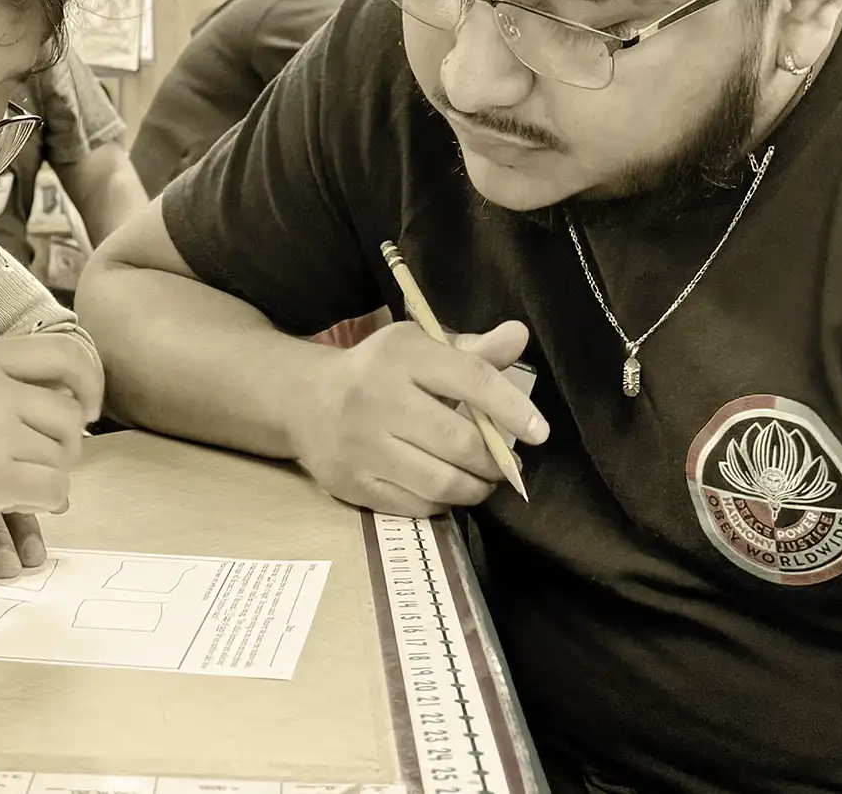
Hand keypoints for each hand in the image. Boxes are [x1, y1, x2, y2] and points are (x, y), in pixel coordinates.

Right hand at [0, 333, 102, 529]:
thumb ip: (4, 379)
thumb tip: (72, 399)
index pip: (64, 353)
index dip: (89, 381)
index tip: (87, 406)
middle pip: (67, 413)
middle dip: (65, 441)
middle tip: (41, 457)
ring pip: (62, 454)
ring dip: (49, 473)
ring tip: (17, 479)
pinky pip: (54, 489)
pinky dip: (47, 500)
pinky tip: (23, 499)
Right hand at [289, 320, 547, 516]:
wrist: (303, 400)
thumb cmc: (377, 371)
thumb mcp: (419, 348)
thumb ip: (472, 351)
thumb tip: (519, 336)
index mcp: (401, 354)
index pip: (470, 379)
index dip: (512, 408)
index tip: (539, 432)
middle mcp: (376, 397)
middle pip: (458, 440)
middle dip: (494, 460)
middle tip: (506, 464)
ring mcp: (361, 444)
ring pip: (439, 481)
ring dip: (474, 487)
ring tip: (482, 480)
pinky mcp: (351, 482)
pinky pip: (414, 505)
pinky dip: (441, 503)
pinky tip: (446, 489)